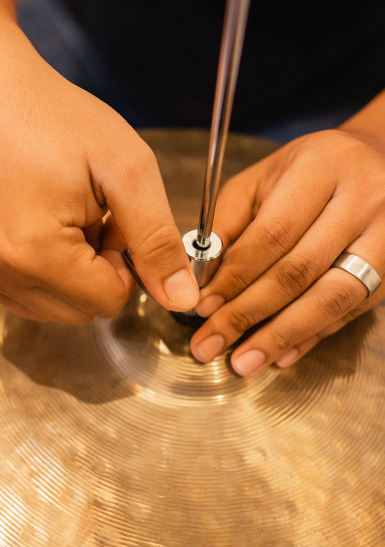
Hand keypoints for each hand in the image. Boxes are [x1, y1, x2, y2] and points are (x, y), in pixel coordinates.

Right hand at [0, 33, 198, 322]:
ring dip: (68, 275)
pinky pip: (19, 294)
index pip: (107, 303)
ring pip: (49, 308)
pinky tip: (36, 225)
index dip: (123, 264)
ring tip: (62, 218)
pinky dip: (39, 271)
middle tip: (89, 215)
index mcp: (33, 254)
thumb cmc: (56, 119)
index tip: (111, 218)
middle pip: (78, 312)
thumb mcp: (126, 171)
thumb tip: (183, 300)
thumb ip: (157, 242)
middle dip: (95, 272)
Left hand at [189, 128, 384, 374]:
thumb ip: (228, 227)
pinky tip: (280, 354)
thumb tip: (201, 283)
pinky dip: (313, 336)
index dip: (234, 278)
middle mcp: (364, 198)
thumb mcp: (259, 182)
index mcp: (322, 168)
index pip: (272, 235)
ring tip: (243, 362)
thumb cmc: (305, 175)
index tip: (202, 308)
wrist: (376, 161)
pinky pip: (353, 311)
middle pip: (299, 271)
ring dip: (282, 336)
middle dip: (247, 314)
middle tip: (210, 343)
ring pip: (333, 297)